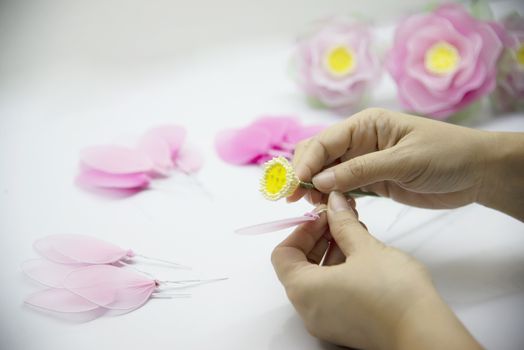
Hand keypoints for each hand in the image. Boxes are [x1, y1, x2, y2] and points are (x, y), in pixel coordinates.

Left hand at [272, 192, 480, 348]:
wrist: (425, 334)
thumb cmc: (393, 292)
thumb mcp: (365, 248)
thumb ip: (343, 224)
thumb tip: (333, 203)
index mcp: (303, 289)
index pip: (283, 254)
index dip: (302, 230)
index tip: (324, 217)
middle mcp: (307, 309)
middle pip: (299, 266)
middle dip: (319, 239)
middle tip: (341, 221)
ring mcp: (325, 322)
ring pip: (317, 280)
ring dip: (332, 254)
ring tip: (357, 235)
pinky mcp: (343, 327)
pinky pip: (330, 295)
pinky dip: (339, 273)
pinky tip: (363, 257)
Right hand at [288, 108, 494, 209]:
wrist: (477, 173)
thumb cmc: (445, 155)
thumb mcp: (402, 161)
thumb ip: (360, 171)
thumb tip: (318, 181)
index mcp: (365, 125)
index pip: (324, 141)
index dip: (306, 161)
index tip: (295, 185)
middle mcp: (359, 141)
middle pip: (318, 155)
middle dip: (304, 174)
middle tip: (297, 199)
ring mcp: (364, 162)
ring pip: (326, 174)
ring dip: (315, 189)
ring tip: (313, 207)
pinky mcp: (371, 182)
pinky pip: (342, 188)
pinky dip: (332, 198)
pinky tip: (330, 209)